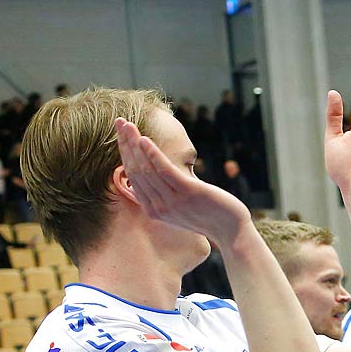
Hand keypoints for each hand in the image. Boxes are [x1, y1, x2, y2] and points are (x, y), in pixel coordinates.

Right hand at [113, 118, 249, 242]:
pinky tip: (145, 140)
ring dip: (135, 144)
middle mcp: (158, 207)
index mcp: (153, 210)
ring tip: (129, 125)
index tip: (121, 133)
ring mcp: (172, 202)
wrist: (231, 229)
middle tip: (119, 122)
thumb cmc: (207, 213)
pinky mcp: (188, 194)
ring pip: (146, 169)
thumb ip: (162, 193)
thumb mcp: (178, 205)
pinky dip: (153, 154)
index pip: (133, 176)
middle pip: (135, 170)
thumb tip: (152, 172)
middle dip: (126, 144)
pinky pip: (165, 171)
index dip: (125, 152)